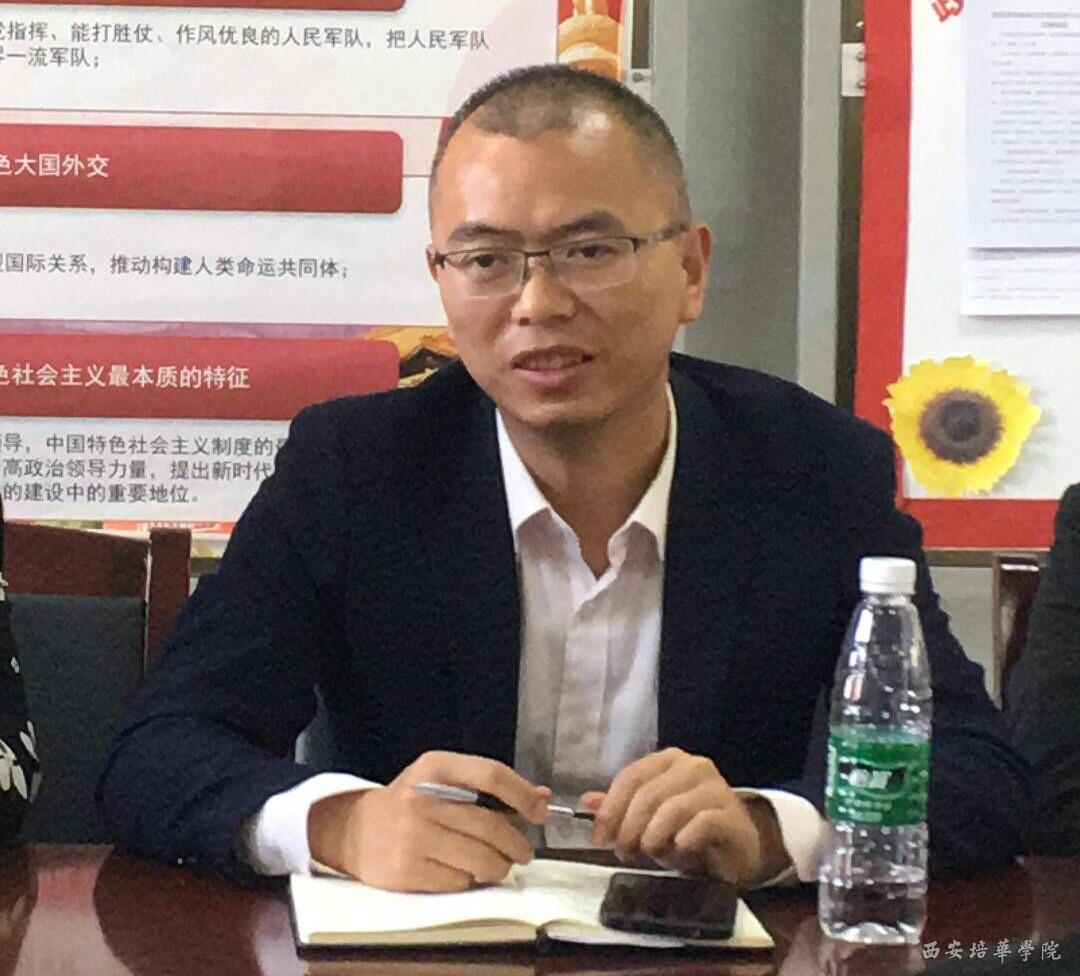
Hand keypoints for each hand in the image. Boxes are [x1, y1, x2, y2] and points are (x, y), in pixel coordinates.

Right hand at [308, 751, 550, 891]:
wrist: (354, 830)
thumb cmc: (409, 802)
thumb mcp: (442, 779)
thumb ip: (489, 786)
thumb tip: (542, 798)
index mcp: (435, 767)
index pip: (491, 775)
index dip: (523, 795)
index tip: (539, 812)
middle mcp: (423, 799)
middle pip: (491, 826)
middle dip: (518, 844)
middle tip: (523, 852)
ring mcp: (413, 837)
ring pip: (481, 860)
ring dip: (499, 867)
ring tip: (498, 864)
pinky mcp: (407, 871)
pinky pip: (460, 882)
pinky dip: (471, 880)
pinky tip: (465, 871)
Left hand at [580, 747, 789, 886]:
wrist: (739, 847)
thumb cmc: (690, 830)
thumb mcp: (651, 818)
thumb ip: (621, 808)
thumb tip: (587, 801)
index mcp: (669, 760)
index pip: (631, 776)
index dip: (611, 808)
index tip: (600, 837)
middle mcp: (693, 766)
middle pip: (648, 794)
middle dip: (629, 828)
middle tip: (624, 852)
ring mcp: (715, 788)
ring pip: (672, 809)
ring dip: (654, 837)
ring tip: (651, 853)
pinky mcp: (730, 815)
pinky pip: (700, 825)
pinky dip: (683, 842)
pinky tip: (681, 851)